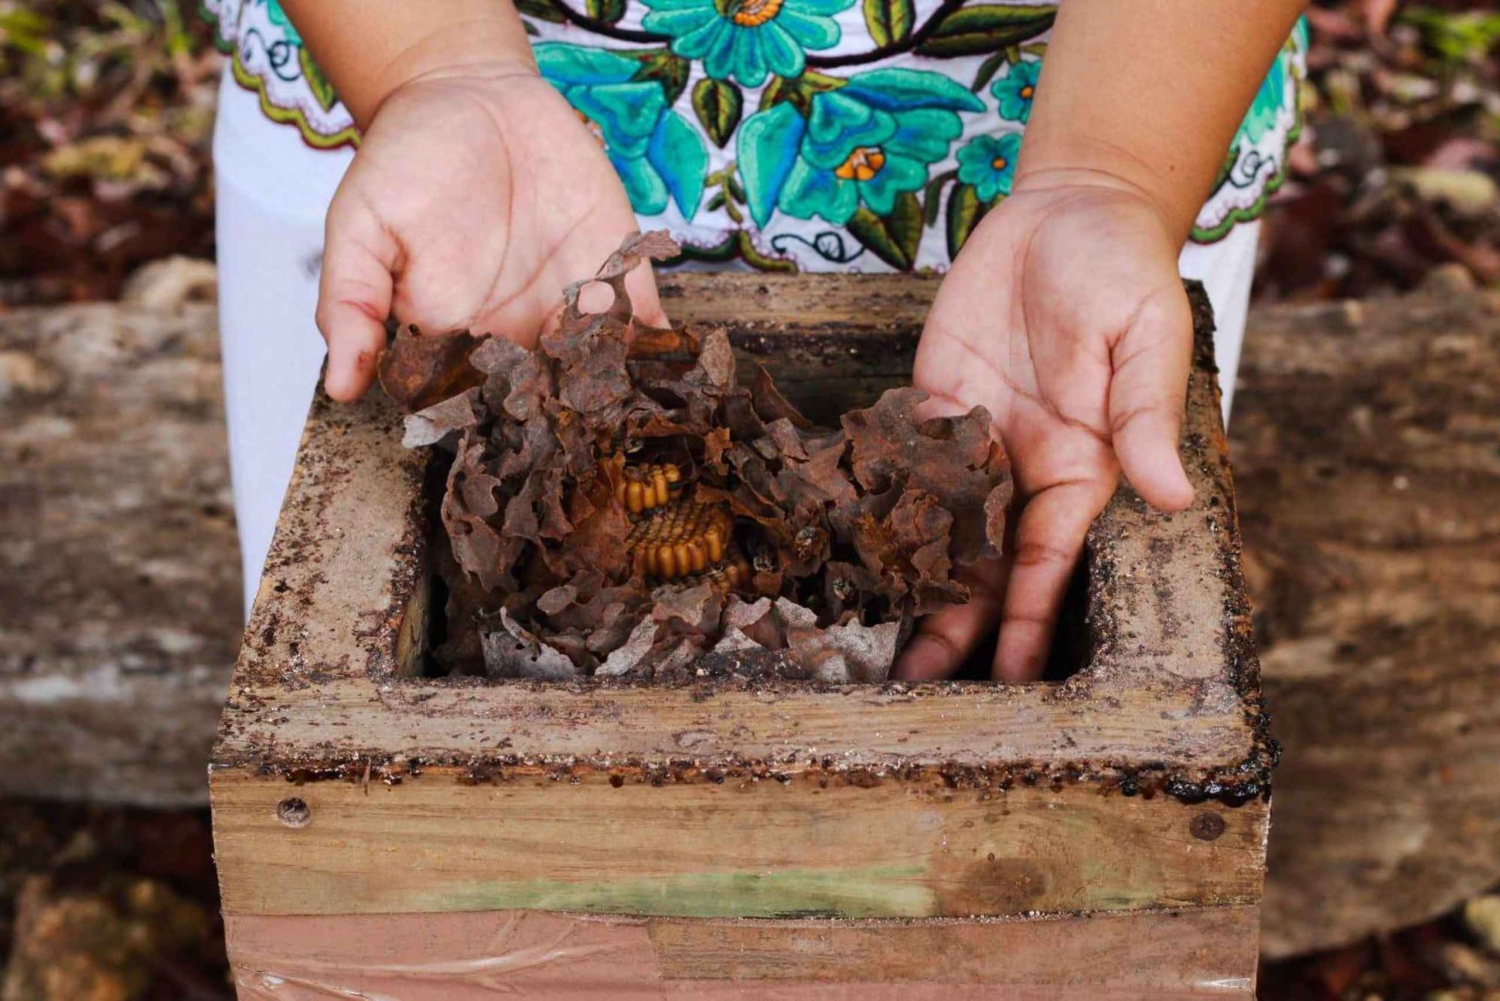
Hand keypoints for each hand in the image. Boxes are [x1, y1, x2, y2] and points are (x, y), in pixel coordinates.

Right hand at [316, 63, 662, 400]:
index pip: (484, 400)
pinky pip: (645, 315)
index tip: (519, 436)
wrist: (466, 94)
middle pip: (554, 396)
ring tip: (636, 412)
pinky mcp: (618, 266)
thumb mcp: (361, 227)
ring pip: (605, 367)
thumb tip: (337, 385)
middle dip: (575, 419)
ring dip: (623, 393)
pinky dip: (662, 346)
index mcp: (461, 337)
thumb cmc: (405, 161)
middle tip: (588, 432)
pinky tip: (675, 366)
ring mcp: (574, 302)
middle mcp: (522, 332)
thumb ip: (351, 304)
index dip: (503, 423)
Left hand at [895, 170, 1195, 682]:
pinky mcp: (929, 400)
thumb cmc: (1124, 270)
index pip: (1049, 560)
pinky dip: (876, 503)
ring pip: (937, 524)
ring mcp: (972, 436)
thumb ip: (1146, 416)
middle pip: (985, 561)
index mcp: (1082, 466)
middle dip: (956, 622)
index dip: (1029, 619)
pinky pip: (899, 459)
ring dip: (911, 578)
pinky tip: (849, 545)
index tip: (1011, 679)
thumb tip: (1172, 494)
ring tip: (875, 638)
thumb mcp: (1147, 339)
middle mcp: (1024, 465)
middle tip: (916, 686)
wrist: (1069, 209)